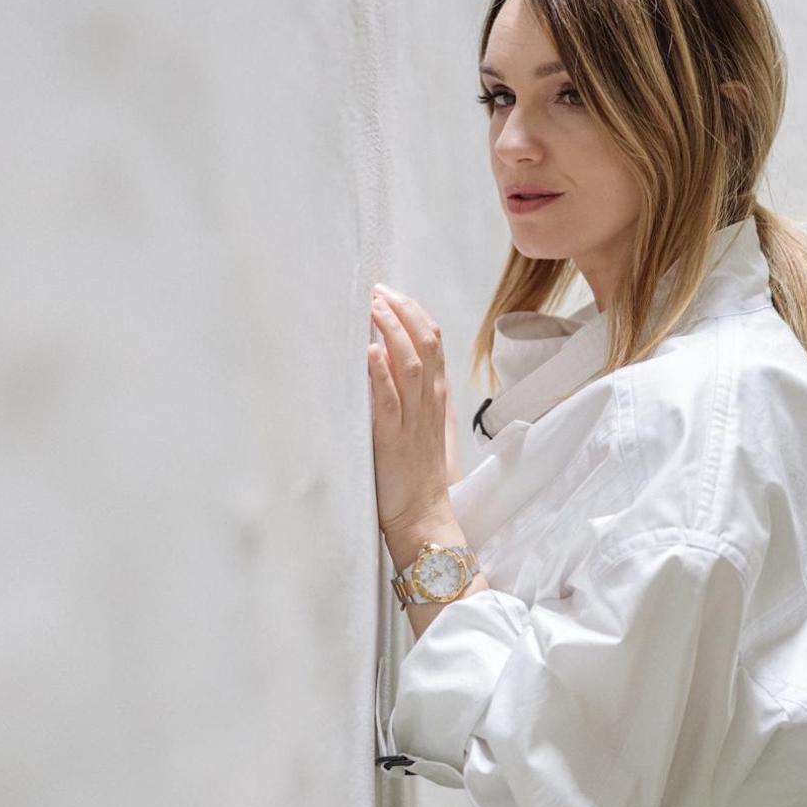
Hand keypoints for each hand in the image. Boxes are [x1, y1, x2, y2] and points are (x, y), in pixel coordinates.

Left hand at [367, 283, 452, 539]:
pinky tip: (369, 351)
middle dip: (402, 311)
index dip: (414, 313)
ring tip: (374, 308)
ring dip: (391, 332)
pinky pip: (389, 401)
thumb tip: (390, 360)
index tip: (391, 293)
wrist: (425, 516)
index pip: (435, 342)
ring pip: (410, 364)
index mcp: (437, 398)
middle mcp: (429, 403)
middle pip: (426, 343)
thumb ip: (414, 395)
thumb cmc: (419, 474)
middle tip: (379, 290)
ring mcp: (413, 421)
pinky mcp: (393, 441)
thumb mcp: (423, 426)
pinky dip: (380, 374)